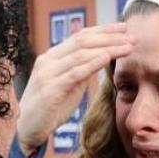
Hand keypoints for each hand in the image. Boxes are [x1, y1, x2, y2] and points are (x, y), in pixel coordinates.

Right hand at [16, 24, 133, 154]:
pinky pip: (74, 73)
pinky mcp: (50, 90)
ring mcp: (48, 74)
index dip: (103, 30)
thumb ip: (80, 70)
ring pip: (80, 54)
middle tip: (131, 36)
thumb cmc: (49, 108)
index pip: (80, 36)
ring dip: (107, 49)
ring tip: (127, 47)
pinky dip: (92, 63)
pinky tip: (107, 58)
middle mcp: (48, 61)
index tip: (124, 28)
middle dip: (109, 37)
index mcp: (52, 56)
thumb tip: (102, 58)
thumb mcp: (68, 85)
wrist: (26, 129)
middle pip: (82, 41)